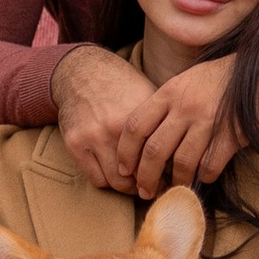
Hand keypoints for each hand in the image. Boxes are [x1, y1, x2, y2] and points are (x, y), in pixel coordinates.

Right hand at [50, 45, 162, 193]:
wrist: (82, 72)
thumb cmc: (121, 84)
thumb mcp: (149, 95)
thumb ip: (163, 122)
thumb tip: (184, 152)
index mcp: (138, 116)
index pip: (159, 158)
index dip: (168, 172)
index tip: (173, 177)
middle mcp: (115, 128)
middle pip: (139, 175)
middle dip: (149, 184)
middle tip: (155, 186)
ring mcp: (93, 137)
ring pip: (116, 182)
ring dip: (128, 186)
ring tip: (137, 183)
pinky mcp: (75, 144)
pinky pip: (95, 178)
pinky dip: (108, 181)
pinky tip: (116, 174)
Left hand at [115, 60, 258, 198]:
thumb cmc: (222, 77)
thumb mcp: (187, 80)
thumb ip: (166, 104)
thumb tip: (145, 136)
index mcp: (170, 92)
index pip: (136, 126)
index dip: (126, 152)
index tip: (124, 169)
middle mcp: (185, 106)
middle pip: (154, 150)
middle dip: (146, 177)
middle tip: (144, 191)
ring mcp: (208, 121)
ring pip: (182, 162)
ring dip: (175, 182)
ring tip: (173, 191)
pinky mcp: (231, 135)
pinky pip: (211, 165)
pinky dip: (205, 177)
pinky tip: (204, 178)